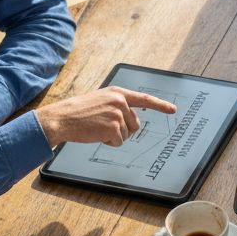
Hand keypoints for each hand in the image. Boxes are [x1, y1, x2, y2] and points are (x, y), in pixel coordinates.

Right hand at [36, 87, 177, 147]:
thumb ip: (118, 105)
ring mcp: (118, 114)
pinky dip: (109, 142)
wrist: (63, 118)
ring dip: (114, 136)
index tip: (173, 109)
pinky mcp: (113, 127)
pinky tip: (96, 134)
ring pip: (127, 134)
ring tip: (97, 128)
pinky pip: (119, 141)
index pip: (144, 99)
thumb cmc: (79, 112)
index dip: (160, 105)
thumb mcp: (101, 100)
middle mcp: (120, 101)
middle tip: (103, 125)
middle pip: (135, 124)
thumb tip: (134, 120)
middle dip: (123, 129)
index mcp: (118, 93)